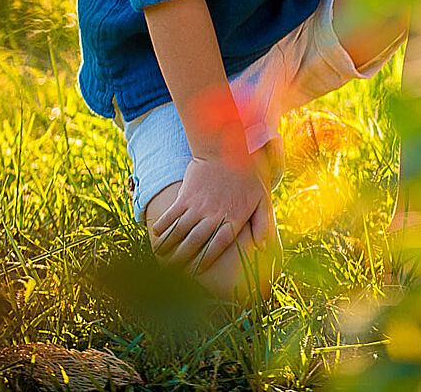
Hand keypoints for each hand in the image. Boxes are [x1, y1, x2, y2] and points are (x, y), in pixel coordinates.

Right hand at [148, 153, 275, 274]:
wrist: (228, 148)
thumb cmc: (248, 176)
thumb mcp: (263, 198)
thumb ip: (263, 223)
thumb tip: (262, 247)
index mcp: (234, 218)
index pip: (217, 246)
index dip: (205, 261)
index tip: (196, 272)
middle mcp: (214, 214)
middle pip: (195, 242)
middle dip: (182, 258)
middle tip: (174, 271)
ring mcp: (198, 204)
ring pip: (180, 231)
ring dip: (169, 246)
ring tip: (161, 257)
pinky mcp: (186, 194)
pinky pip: (172, 214)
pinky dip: (163, 226)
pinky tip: (157, 234)